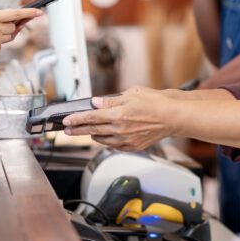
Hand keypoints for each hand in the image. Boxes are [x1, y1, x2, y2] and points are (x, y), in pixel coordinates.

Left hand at [62, 85, 180, 150]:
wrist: (173, 117)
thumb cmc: (155, 103)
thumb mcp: (131, 94)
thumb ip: (110, 101)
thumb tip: (96, 103)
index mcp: (118, 115)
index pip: (91, 117)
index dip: (76, 119)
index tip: (66, 121)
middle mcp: (120, 129)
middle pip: (93, 130)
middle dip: (77, 130)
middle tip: (67, 131)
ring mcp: (127, 140)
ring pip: (102, 140)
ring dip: (91, 136)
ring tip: (85, 132)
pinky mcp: (133, 146)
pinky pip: (114, 146)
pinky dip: (106, 142)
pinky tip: (103, 138)